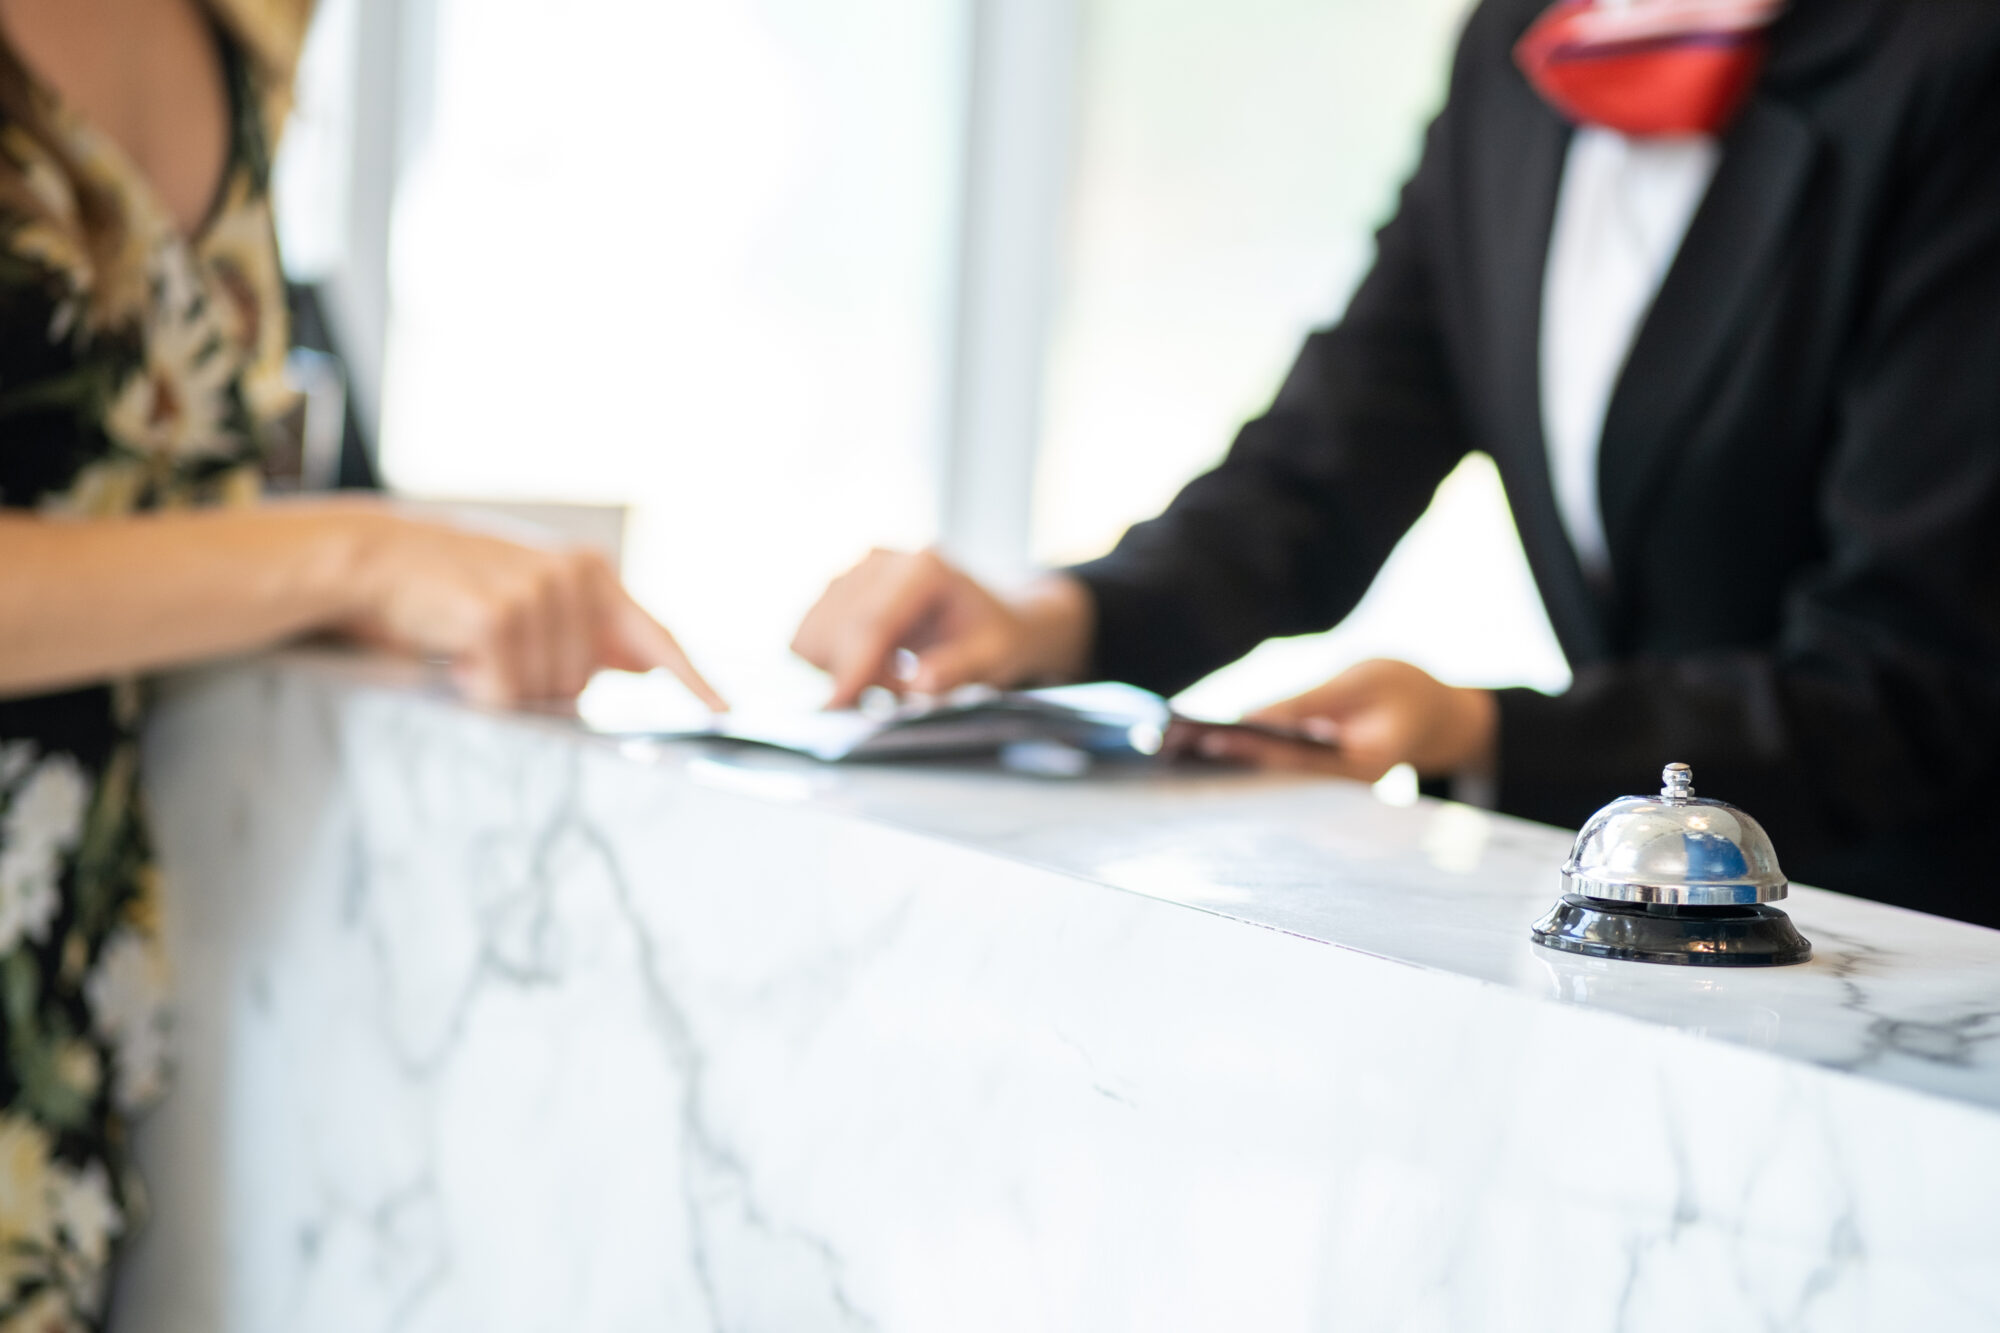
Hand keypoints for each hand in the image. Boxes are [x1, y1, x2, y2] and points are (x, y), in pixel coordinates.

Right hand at [340, 509, 724, 710]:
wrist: (377, 559)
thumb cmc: (454, 585)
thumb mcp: (532, 595)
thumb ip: (591, 630)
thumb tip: (644, 666)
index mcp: (592, 573)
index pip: (656, 636)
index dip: (692, 679)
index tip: (725, 711)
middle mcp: (575, 578)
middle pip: (584, 686)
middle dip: (540, 685)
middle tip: (496, 651)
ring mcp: (539, 595)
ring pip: (547, 694)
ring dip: (506, 686)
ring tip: (473, 645)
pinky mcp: (499, 617)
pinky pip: (507, 696)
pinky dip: (479, 690)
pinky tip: (459, 655)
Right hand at [790, 548, 1092, 706]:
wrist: (997, 616)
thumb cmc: (997, 638)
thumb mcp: (993, 658)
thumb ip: (956, 669)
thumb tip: (918, 682)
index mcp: (924, 569)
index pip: (871, 621)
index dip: (852, 666)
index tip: (837, 704)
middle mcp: (883, 561)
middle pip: (835, 627)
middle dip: (855, 672)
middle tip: (897, 692)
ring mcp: (856, 571)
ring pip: (813, 633)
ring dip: (841, 668)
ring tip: (890, 676)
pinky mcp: (840, 587)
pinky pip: (811, 635)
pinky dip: (832, 661)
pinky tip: (872, 664)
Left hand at [1190, 658, 1495, 781]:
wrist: (1440, 719)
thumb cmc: (1404, 688)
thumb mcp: (1364, 677)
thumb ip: (1312, 700)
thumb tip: (1253, 713)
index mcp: (1369, 761)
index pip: (1301, 756)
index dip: (1255, 747)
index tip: (1213, 736)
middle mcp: (1347, 786)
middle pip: (1277, 773)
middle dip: (1226, 756)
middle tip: (1173, 743)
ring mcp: (1333, 788)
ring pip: (1272, 775)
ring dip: (1225, 759)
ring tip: (1173, 743)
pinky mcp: (1320, 781)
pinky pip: (1277, 769)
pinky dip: (1242, 754)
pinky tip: (1202, 743)